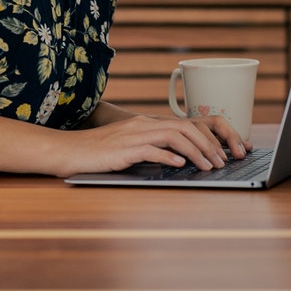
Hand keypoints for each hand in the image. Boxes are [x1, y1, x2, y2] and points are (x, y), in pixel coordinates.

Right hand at [53, 113, 249, 178]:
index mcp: (148, 123)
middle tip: (220, 162)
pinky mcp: (124, 149)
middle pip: (186, 128)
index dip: (208, 138)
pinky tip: (178, 164)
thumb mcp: (131, 147)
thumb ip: (154, 148)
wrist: (69, 150)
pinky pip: (151, 149)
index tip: (221, 153)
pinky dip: (168, 156)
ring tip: (206, 166)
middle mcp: (145, 125)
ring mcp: (135, 135)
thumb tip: (180, 158)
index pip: (187, 124)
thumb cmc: (99, 153)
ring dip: (195, 152)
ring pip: (175, 136)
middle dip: (208, 145)